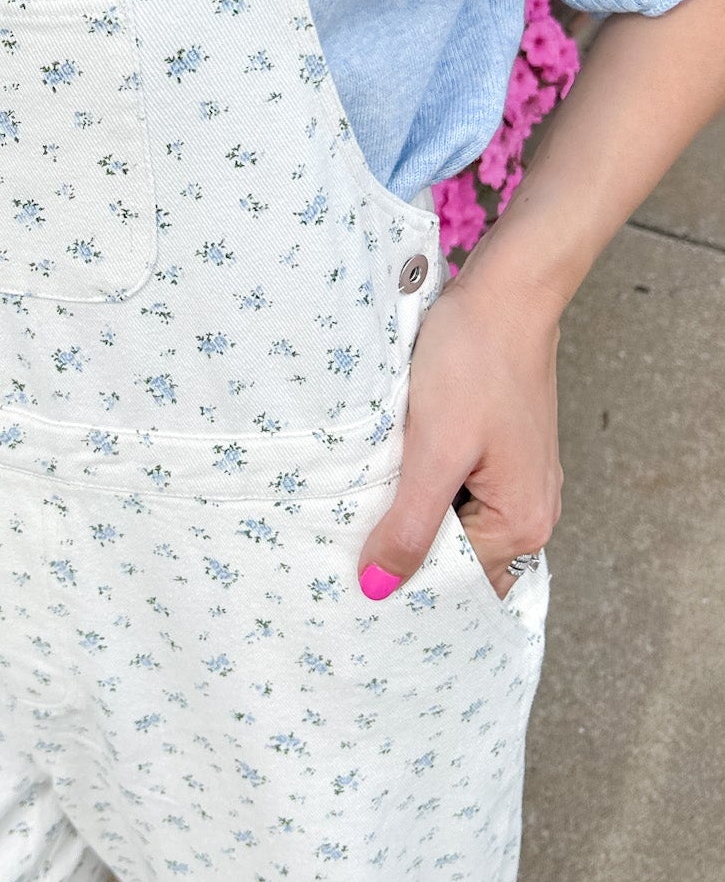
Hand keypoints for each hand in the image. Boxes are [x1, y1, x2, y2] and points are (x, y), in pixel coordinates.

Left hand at [357, 268, 562, 600]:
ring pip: (456, 524)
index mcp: (523, 523)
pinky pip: (460, 491)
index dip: (405, 583)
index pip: (458, 584)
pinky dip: (426, 487)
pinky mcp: (503, 450)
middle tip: (348, 548)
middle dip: (408, 554)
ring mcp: (519, 479)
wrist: (505, 292)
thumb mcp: (435, 449)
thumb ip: (410, 524)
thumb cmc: (474, 361)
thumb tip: (380, 588)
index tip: (354, 579)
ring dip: (414, 517)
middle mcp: (532, 510)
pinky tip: (393, 471)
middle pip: (460, 560)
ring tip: (364, 508)